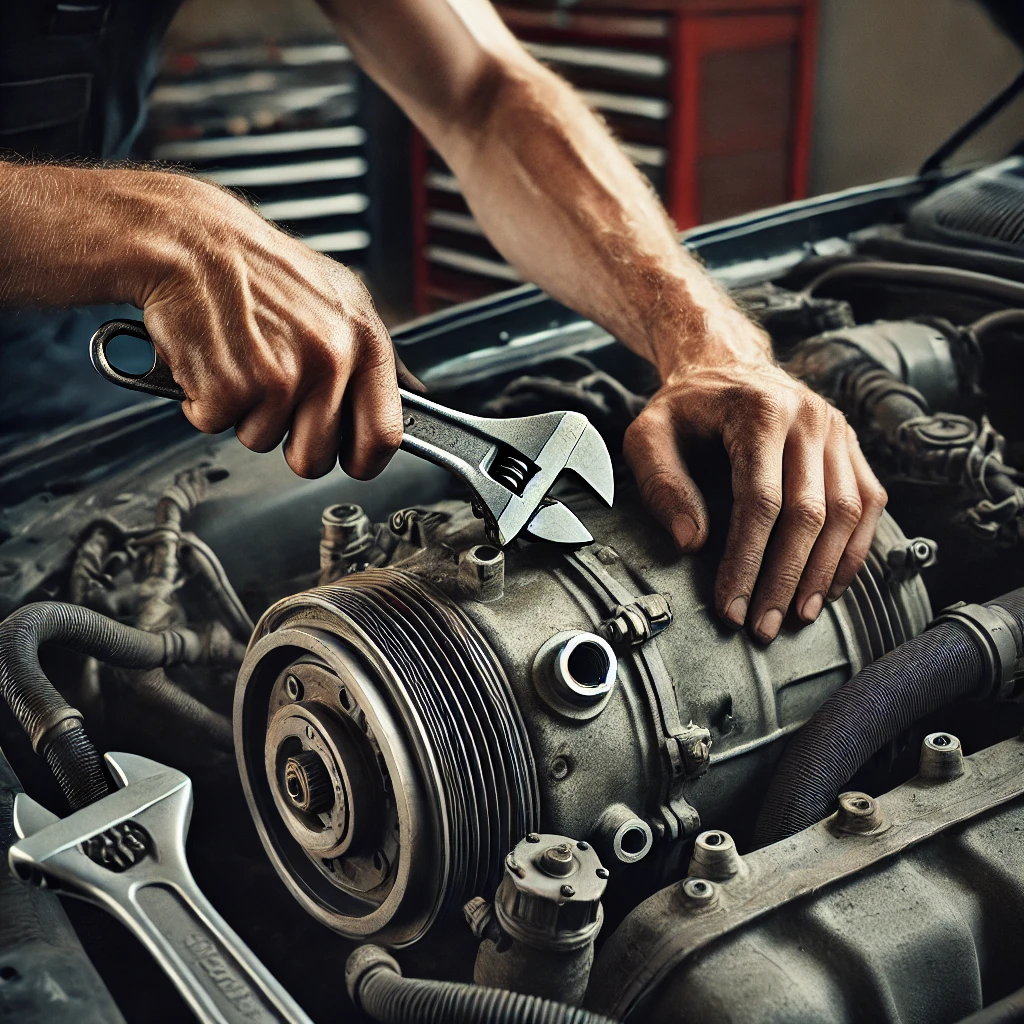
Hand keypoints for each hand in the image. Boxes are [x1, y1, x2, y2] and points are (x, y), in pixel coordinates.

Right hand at [135, 174, 402, 478]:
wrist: (189, 237)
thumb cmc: (262, 268)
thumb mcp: (342, 298)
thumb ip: (378, 355)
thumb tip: (414, 396)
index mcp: (364, 340)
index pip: (384, 437)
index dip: (362, 460)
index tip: (350, 459)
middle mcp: (330, 358)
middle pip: (316, 457)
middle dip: (289, 441)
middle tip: (272, 395)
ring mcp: (281, 375)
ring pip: (261, 441)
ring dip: (242, 412)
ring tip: (240, 358)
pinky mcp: (230, 385)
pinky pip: (215, 425)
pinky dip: (203, 400)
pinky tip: (211, 356)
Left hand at [623, 344, 886, 642]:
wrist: (724, 365)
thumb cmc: (684, 407)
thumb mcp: (648, 435)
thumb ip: (661, 483)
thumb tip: (691, 542)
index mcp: (759, 411)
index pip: (761, 500)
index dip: (747, 561)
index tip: (732, 605)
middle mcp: (809, 418)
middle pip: (810, 514)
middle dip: (785, 578)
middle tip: (764, 625)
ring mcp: (837, 431)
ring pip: (847, 513)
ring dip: (824, 573)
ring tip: (798, 615)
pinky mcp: (851, 446)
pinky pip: (866, 504)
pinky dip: (852, 550)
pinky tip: (829, 585)